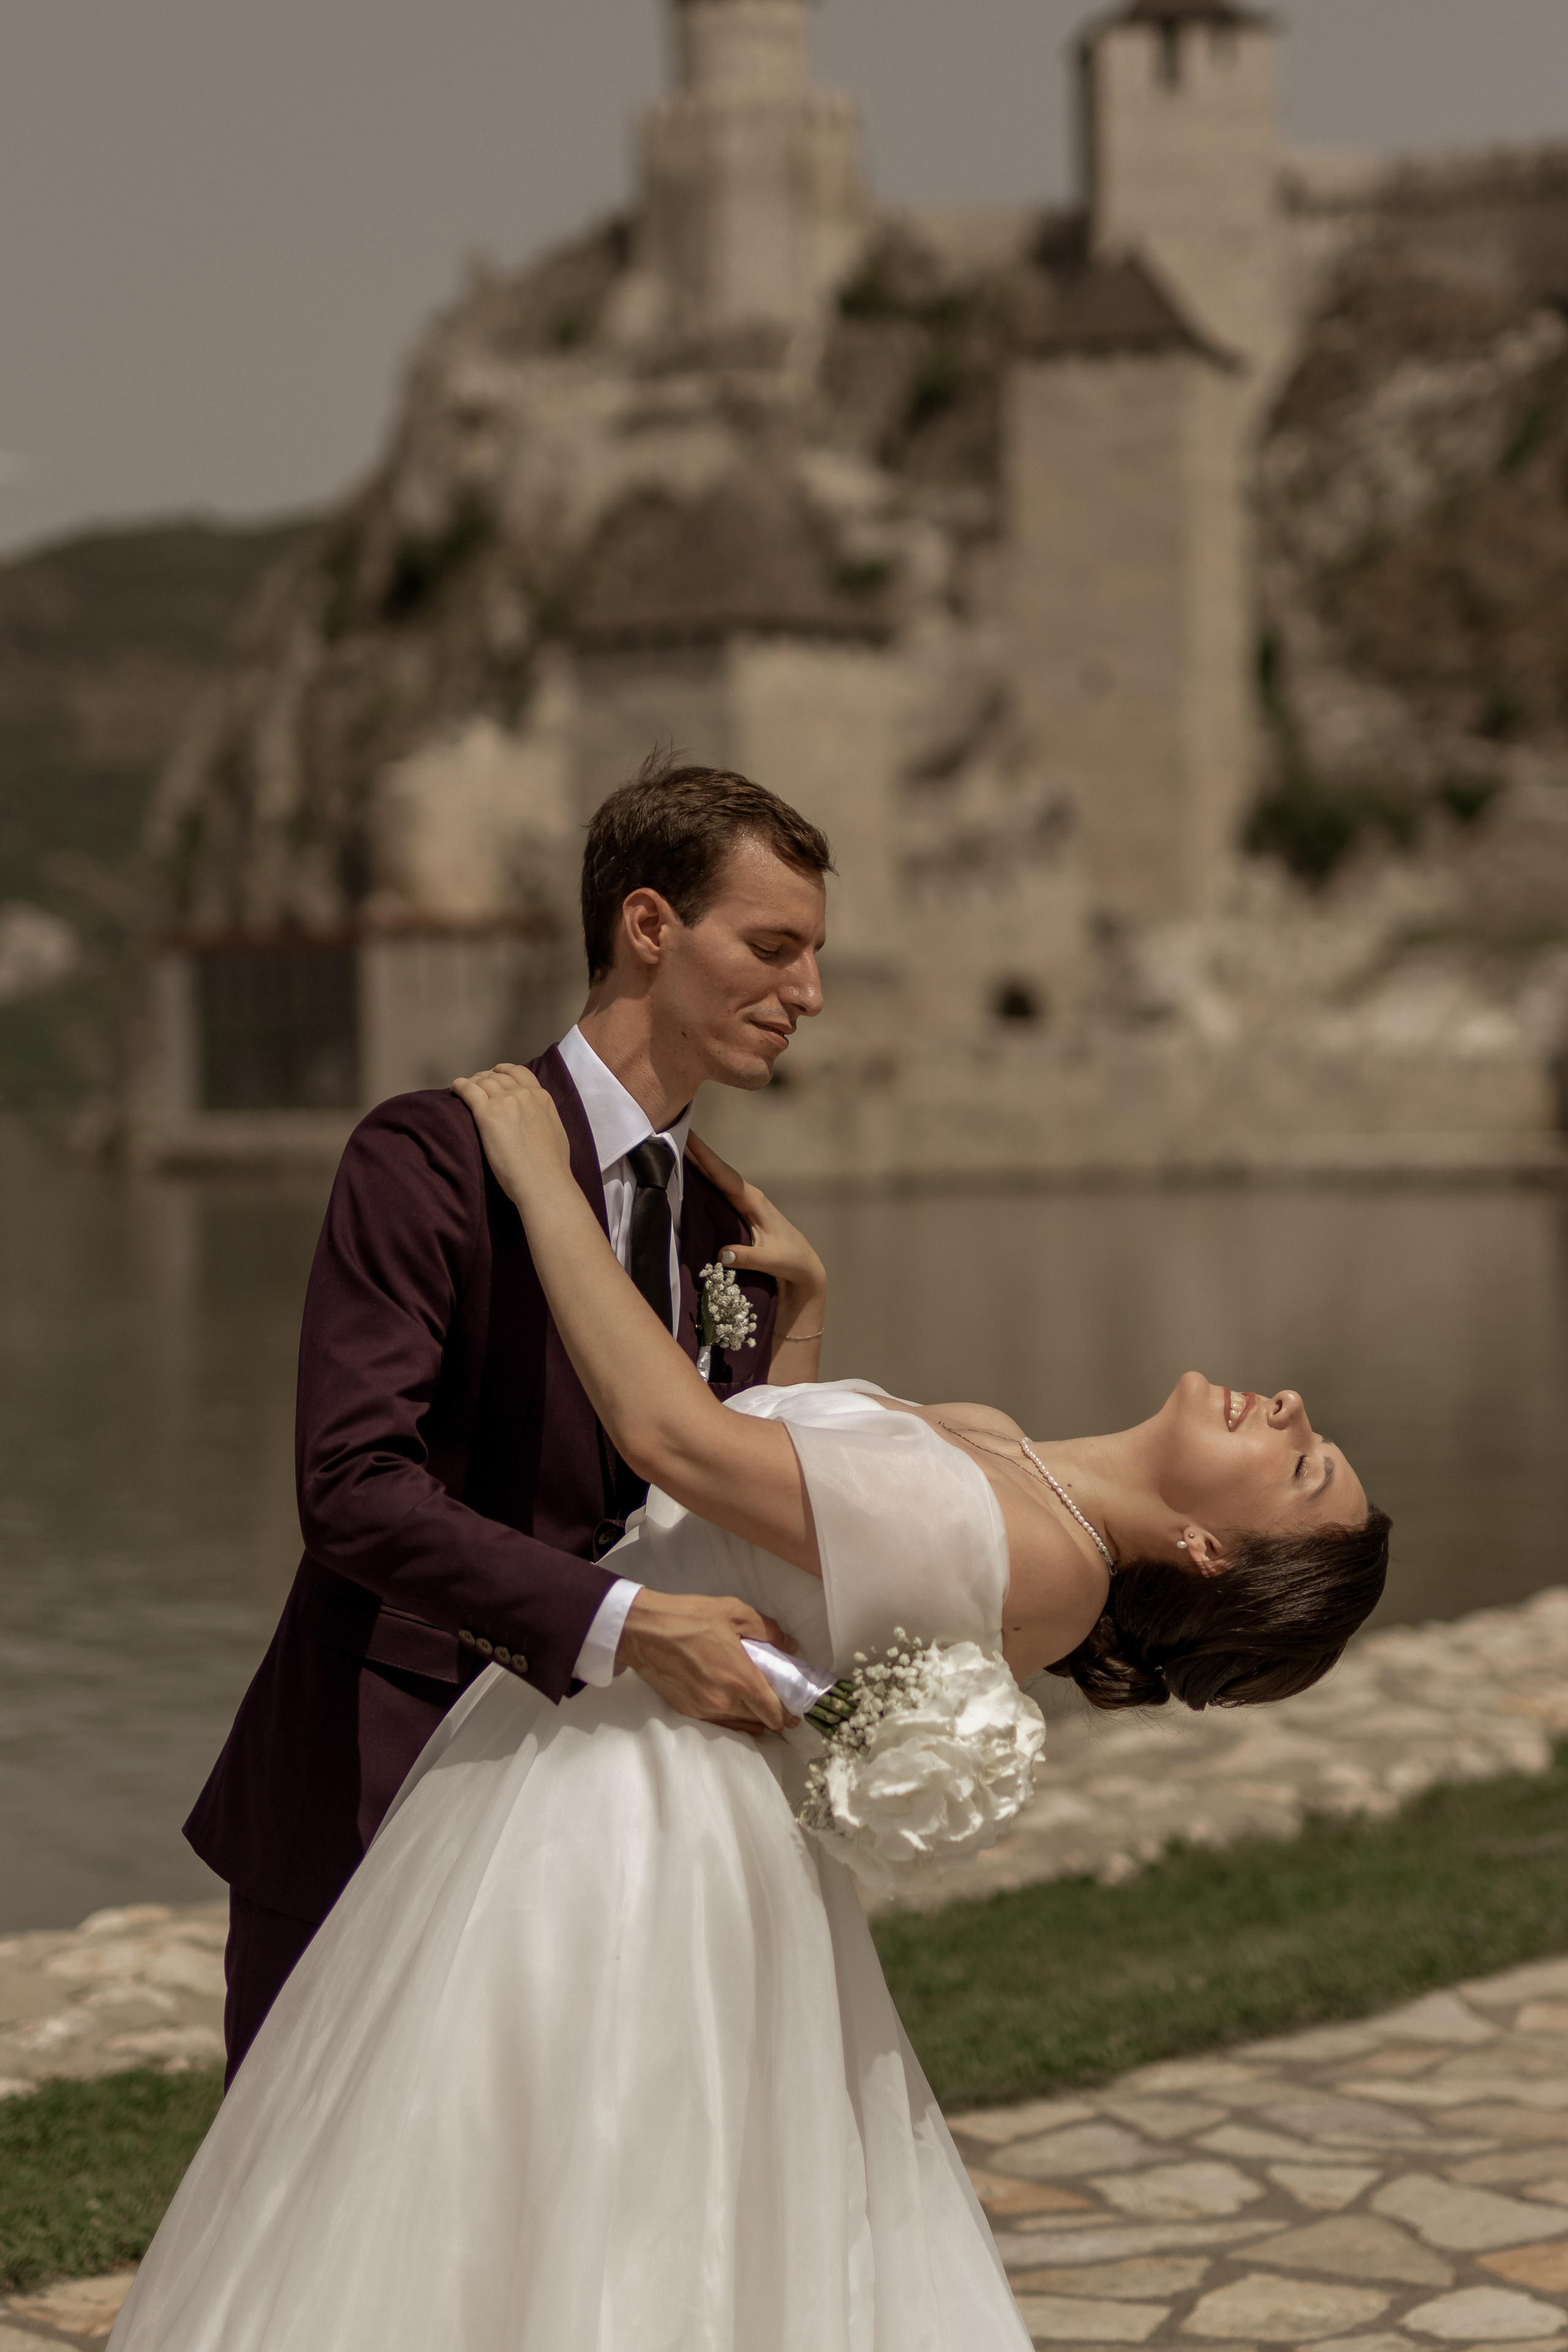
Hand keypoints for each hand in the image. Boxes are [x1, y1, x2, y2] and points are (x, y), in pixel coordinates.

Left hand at [451, 1064, 571, 1208]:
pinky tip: (454, 1089)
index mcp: (541, 1097)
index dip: (503, 1070)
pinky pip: (468, 1090)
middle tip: (475, 1085)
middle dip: (485, 1078)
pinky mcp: (487, 1114)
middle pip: (497, 1076)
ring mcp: (504, 1102)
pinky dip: (459, 1086)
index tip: (494, 1074)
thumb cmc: (552, 1166)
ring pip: (482, 1081)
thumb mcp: (556, 1131)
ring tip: (463, 1089)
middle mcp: (523, 1094)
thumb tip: (537, 1118)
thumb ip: (544, 1116)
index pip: (518, 1072)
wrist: (544, 1181)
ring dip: (472, 1082)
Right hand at [617, 1589, 799, 1736]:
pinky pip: (719, 1723)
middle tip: (779, 1705)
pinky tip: (735, 1708)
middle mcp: (724, 1702)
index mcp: (740, 1678)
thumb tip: (789, 1645)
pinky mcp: (688, 1711)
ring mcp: (704, 1710)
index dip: (787, 1715)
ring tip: (759, 1708)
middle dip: (773, 1717)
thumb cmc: (689, 1617)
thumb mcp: (734, 1612)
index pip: (773, 1711)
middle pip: (759, 1722)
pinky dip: (732, 1719)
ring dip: (753, 1719)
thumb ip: (767, 1630)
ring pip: (739, 1725)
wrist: (643, 1631)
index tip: (795, 1713)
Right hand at [685, 1135, 825, 1306]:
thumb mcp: (770, 1260)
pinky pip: (716, 1189)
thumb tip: (722, 1253)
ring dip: (696, 1163)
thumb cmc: (789, 1259)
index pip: (724, 1175)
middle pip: (716, 1170)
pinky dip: (701, 1178)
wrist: (802, 1264)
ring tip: (673, 1146)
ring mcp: (743, 1201)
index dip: (705, 1156)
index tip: (688, 1136)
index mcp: (754, 1200)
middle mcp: (747, 1195)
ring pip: (715, 1177)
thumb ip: (747, 1257)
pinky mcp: (739, 1210)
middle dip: (695, 1152)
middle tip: (672, 1131)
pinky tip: (686, 1174)